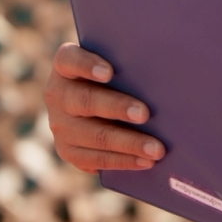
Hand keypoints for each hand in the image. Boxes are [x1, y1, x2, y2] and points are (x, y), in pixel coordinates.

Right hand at [45, 42, 163, 171]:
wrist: (96, 98)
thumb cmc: (117, 71)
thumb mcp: (117, 61)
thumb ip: (129, 61)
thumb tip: (164, 64)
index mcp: (65, 64)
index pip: (69, 60)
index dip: (87, 65)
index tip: (109, 72)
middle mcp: (57, 94)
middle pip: (85, 100)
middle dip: (117, 108)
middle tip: (145, 114)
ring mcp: (59, 124)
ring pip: (93, 135)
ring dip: (128, 143)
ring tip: (156, 149)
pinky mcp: (67, 149)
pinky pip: (95, 159)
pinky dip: (123, 161)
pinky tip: (146, 162)